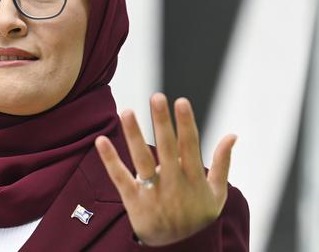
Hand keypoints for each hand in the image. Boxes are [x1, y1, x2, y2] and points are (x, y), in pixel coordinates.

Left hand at [95, 93, 235, 245]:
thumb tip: (232, 135)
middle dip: (162, 122)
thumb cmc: (198, 218)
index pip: (190, 146)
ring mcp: (152, 193)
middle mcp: (173, 184)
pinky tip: (101, 141)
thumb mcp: (217, 194)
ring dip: (134, 135)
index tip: (181, 101)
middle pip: (167, 148)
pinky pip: (120, 178)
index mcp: (193, 179)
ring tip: (126, 110)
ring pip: (142, 160)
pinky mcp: (133, 201)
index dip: (186, 123)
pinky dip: (110, 160)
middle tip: (156, 97)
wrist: (179, 250)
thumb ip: (222, 163)